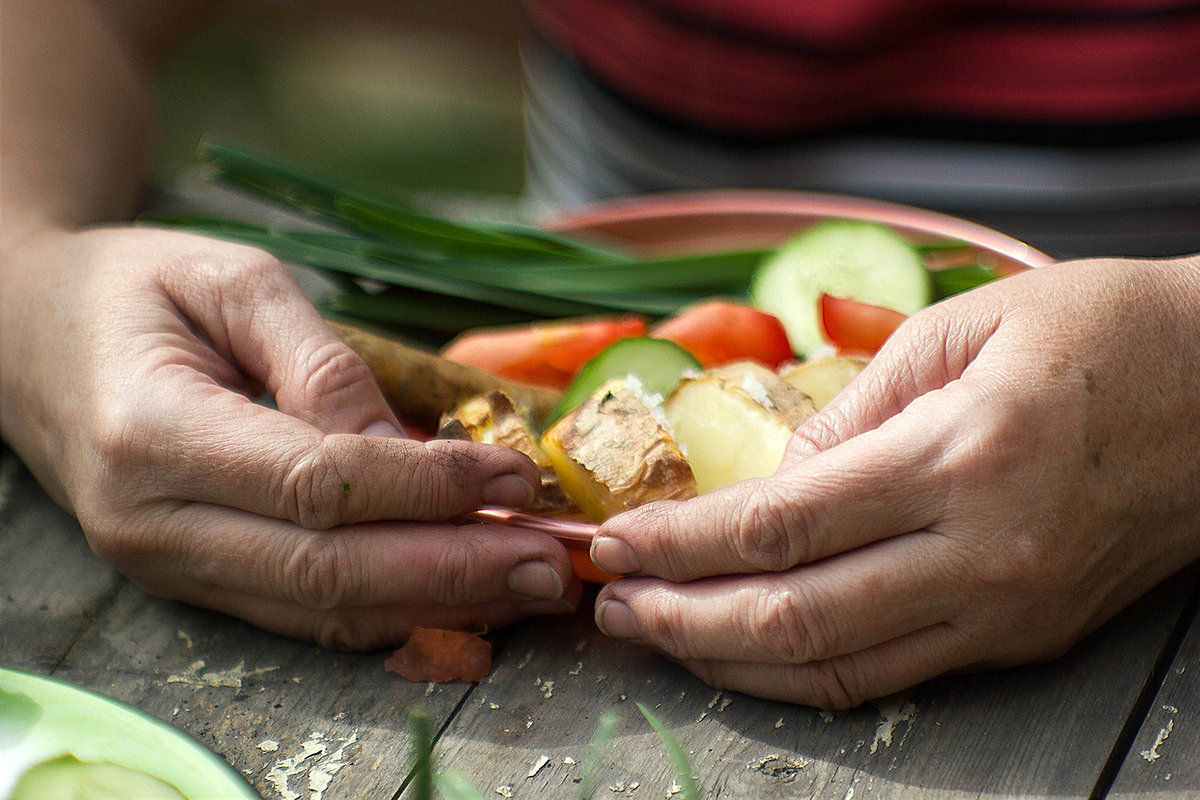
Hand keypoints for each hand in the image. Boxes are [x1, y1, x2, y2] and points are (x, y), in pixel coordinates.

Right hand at [0, 227, 578, 647]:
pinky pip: (300, 614)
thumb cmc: (137, 289)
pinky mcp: (190, 581)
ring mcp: (166, 564)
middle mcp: (152, 520)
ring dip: (437, 605)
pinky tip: (461, 603)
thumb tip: (411, 451)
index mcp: (152, 432)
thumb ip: (320, 364)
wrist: (33, 335)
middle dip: (453, 570)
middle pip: (328, 569)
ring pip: (320, 609)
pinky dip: (388, 614)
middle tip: (549, 566)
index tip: (514, 476)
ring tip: (527, 590)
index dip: (427, 486)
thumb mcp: (232, 281)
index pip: (319, 483)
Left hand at [589, 255, 1199, 707]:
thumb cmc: (1105, 333)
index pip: (778, 524)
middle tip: (611, 605)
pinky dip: (804, 673)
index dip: (680, 542)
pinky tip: (747, 654)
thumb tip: (772, 476)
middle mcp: (981, 550)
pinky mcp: (1022, 634)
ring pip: (836, 667)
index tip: (617, 541)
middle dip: (680, 616)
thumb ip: (853, 406)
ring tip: (656, 635)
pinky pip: (891, 674)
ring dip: (727, 660)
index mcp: (959, 455)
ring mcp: (1005, 607)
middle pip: (792, 615)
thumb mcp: (965, 328)